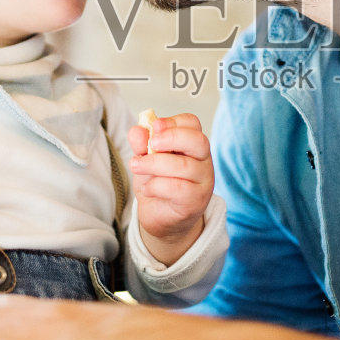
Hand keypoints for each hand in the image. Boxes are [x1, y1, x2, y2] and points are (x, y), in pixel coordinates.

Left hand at [127, 113, 213, 264]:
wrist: (161, 217)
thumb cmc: (157, 182)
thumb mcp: (145, 158)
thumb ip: (142, 143)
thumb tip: (137, 130)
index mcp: (192, 144)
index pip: (192, 123)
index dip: (172, 122)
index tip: (153, 127)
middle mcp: (203, 160)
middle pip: (198, 141)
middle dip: (171, 138)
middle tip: (150, 144)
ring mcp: (203, 181)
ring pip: (183, 166)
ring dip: (154, 163)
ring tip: (135, 166)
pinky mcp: (196, 201)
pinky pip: (178, 188)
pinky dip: (156, 186)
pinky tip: (146, 188)